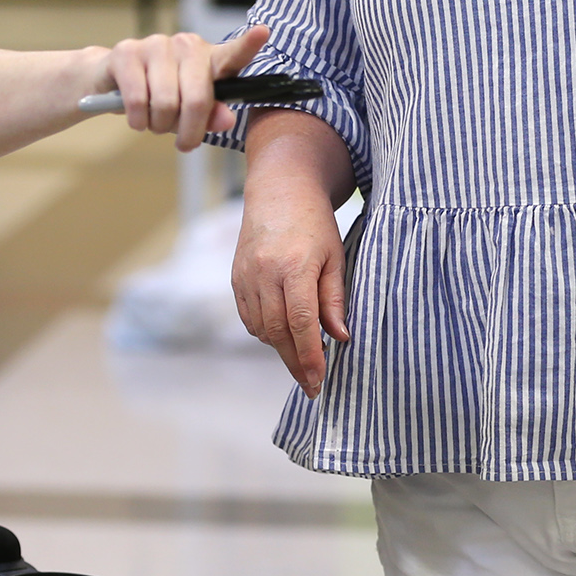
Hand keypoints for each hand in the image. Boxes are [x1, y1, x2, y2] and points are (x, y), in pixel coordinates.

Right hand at [97, 25, 269, 151]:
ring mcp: (156, 44)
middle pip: (197, 99)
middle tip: (184, 143)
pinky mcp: (127, 52)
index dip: (249, 43)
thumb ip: (211, 116)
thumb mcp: (190, 112)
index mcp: (210, 59)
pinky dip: (138, 120)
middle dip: (189, 131)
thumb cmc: (161, 97)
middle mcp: (187, 45)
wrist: (112, 82)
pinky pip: (137, 99)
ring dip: (158, 126)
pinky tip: (137, 119)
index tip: (263, 32)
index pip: (234, 52)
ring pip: (165, 103)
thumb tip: (227, 121)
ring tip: (155, 123)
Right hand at [231, 183, 347, 397]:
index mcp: (294, 266)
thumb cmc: (315, 223)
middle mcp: (264, 273)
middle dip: (295, 362)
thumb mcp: (335, 257)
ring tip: (302, 357)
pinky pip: (249, 318)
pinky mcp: (236, 278)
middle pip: (278, 332)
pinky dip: (265, 332)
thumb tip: (339, 338)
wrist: (279, 191)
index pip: (301, 323)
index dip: (309, 356)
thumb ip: (334, 299)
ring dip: (281, 348)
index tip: (318, 380)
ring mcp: (245, 276)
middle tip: (311, 384)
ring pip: (261, 329)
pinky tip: (283, 334)